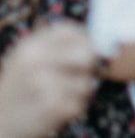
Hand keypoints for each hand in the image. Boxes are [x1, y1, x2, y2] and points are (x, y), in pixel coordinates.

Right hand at [0, 23, 97, 137]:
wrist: (0, 123)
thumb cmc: (21, 90)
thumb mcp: (30, 60)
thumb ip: (60, 48)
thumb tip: (102, 44)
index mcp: (32, 45)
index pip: (73, 32)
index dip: (85, 42)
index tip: (83, 53)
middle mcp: (36, 59)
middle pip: (88, 54)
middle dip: (88, 68)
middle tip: (75, 77)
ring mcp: (43, 82)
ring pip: (87, 83)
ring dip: (79, 93)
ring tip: (58, 97)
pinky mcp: (52, 105)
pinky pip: (81, 104)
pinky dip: (73, 109)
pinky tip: (55, 110)